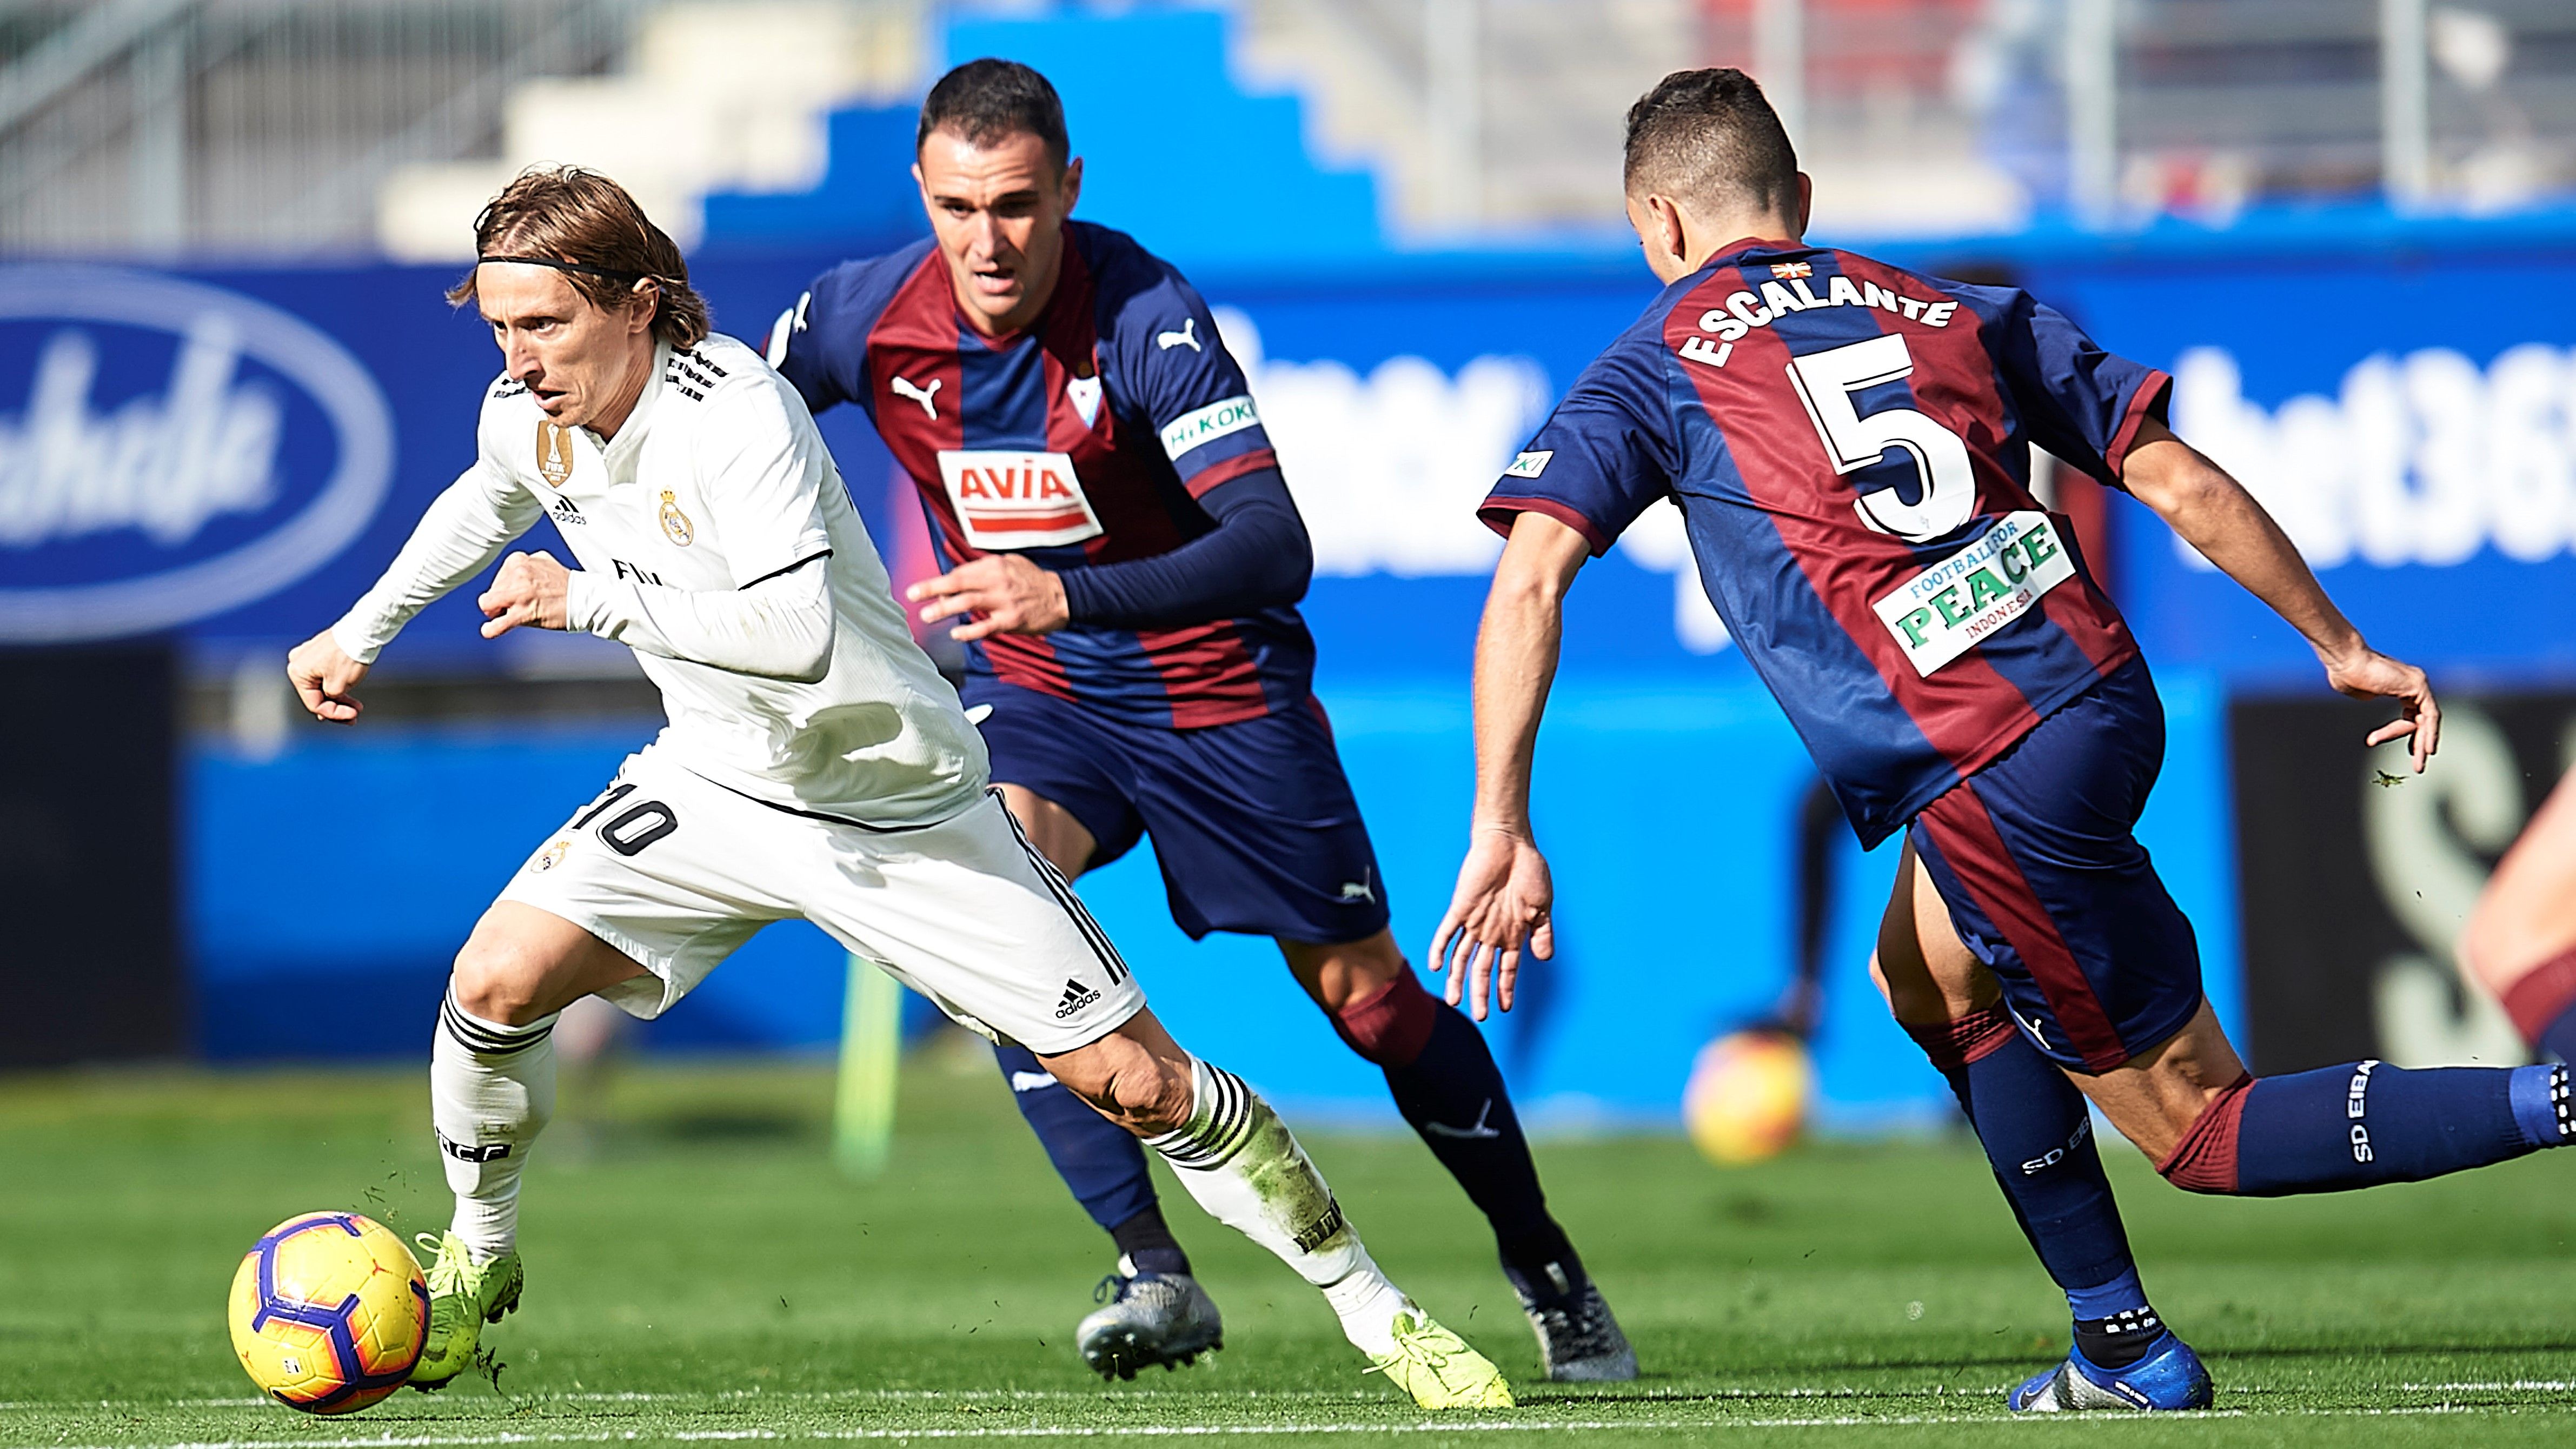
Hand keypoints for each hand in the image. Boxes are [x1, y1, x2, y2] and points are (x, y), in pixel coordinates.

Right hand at [285, 629, 367, 724]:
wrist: (363, 631)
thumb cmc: (349, 656)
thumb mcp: (338, 686)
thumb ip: (330, 699)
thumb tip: (322, 713)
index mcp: (297, 672)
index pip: (314, 703)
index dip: (334, 714)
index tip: (353, 717)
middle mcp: (297, 663)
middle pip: (317, 694)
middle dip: (337, 707)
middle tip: (354, 716)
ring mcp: (308, 656)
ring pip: (322, 685)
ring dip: (338, 698)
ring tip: (356, 707)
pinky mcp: (319, 652)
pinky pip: (325, 674)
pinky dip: (337, 685)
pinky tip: (348, 695)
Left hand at [477, 550, 571, 638]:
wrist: (586, 599)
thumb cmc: (567, 585)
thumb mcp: (542, 562)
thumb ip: (524, 566)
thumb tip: (509, 574)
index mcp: (519, 560)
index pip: (499, 577)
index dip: (505, 589)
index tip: (515, 595)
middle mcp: (517, 574)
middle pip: (491, 592)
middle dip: (501, 601)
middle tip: (519, 606)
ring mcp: (519, 594)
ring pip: (487, 605)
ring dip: (496, 612)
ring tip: (512, 615)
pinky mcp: (523, 613)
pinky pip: (497, 625)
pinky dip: (490, 630)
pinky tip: (490, 630)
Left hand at [906, 554, 1068, 640]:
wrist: (1062, 596)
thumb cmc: (1033, 579)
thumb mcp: (1010, 562)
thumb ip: (985, 568)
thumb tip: (958, 575)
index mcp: (994, 565)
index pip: (960, 572)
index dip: (940, 582)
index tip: (922, 590)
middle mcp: (996, 581)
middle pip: (958, 583)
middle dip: (932, 588)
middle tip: (912, 595)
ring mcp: (1004, 601)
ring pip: (967, 603)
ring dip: (944, 609)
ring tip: (926, 616)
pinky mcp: (1011, 620)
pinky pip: (986, 627)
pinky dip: (969, 631)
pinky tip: (956, 634)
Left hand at [1429, 827, 1554, 1020]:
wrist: (1510, 842)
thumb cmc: (1529, 870)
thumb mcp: (1543, 906)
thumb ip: (1543, 933)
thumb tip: (1545, 959)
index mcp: (1512, 933)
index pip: (1506, 968)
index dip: (1505, 988)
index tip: (1504, 1008)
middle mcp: (1490, 932)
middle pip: (1482, 969)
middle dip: (1481, 993)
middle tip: (1480, 1016)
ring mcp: (1473, 921)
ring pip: (1461, 957)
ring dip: (1458, 978)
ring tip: (1455, 1000)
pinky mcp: (1460, 907)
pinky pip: (1446, 932)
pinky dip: (1439, 948)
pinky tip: (1434, 966)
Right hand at [2321, 640, 2440, 771]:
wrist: (2345, 661)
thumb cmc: (2345, 673)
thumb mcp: (2358, 691)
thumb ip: (2367, 696)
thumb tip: (2370, 698)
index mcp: (2401, 684)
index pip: (2410, 714)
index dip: (2399, 732)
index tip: (2386, 745)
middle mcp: (2414, 682)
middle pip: (2423, 718)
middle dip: (2420, 743)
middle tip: (2418, 764)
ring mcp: (2418, 682)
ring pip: (2428, 719)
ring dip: (2424, 743)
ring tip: (2420, 764)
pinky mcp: (2417, 685)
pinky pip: (2429, 714)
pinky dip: (2430, 732)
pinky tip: (2427, 749)